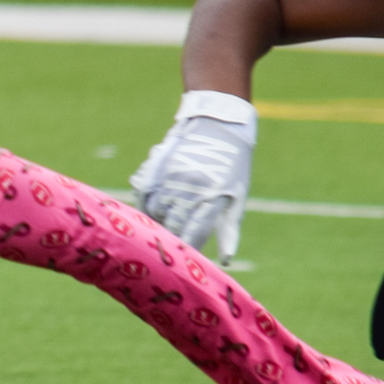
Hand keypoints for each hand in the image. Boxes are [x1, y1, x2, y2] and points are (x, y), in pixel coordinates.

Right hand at [128, 94, 256, 258]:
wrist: (217, 124)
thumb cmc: (233, 164)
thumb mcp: (237, 195)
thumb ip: (229, 229)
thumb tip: (226, 259)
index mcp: (212, 197)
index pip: (194, 233)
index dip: (187, 247)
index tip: (184, 259)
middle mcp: (189, 188)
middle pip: (172, 225)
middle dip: (172, 237)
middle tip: (170, 246)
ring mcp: (170, 177)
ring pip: (155, 212)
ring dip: (158, 222)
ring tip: (162, 226)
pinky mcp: (157, 168)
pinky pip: (145, 196)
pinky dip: (148, 206)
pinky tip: (154, 208)